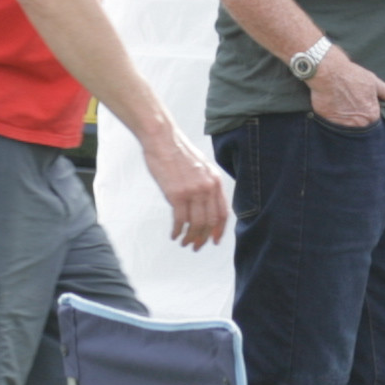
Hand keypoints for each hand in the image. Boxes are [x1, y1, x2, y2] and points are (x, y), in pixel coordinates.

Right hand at [144, 126, 230, 251]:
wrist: (162, 138)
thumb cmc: (177, 150)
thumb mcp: (200, 166)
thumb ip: (205, 183)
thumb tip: (203, 203)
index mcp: (215, 181)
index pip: (222, 212)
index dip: (219, 229)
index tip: (214, 240)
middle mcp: (207, 188)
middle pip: (210, 221)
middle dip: (205, 237)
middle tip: (197, 246)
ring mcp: (193, 191)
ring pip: (196, 224)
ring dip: (190, 237)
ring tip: (184, 242)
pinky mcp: (176, 194)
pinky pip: (180, 220)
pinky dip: (178, 231)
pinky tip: (174, 234)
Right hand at [306, 46, 384, 129]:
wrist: (329, 72)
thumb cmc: (353, 76)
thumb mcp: (373, 82)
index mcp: (372, 116)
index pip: (374, 122)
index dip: (369, 115)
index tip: (364, 108)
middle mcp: (358, 124)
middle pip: (360, 127)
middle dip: (358, 120)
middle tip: (352, 107)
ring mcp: (342, 125)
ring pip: (347, 128)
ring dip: (346, 121)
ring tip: (342, 108)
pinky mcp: (328, 122)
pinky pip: (333, 126)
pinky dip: (334, 120)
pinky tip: (333, 109)